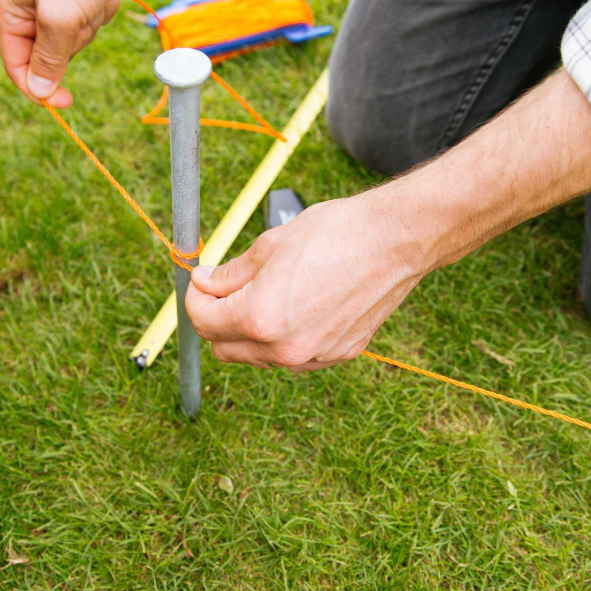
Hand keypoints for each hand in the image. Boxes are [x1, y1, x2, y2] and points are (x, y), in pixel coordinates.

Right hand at [0, 0, 153, 106]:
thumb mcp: (61, 16)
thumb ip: (49, 57)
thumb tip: (40, 92)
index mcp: (7, 8)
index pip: (17, 65)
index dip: (39, 87)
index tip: (66, 102)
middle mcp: (25, 6)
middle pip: (51, 54)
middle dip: (74, 41)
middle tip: (82, 15)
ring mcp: (53, 0)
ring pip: (75, 40)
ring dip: (91, 24)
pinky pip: (91, 22)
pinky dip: (102, 11)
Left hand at [186, 193, 427, 371]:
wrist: (395, 241)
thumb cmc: (335, 234)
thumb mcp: (270, 245)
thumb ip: (230, 273)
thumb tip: (204, 283)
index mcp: (259, 318)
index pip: (203, 321)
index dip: (195, 298)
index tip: (202, 281)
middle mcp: (284, 348)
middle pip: (225, 348)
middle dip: (217, 319)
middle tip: (225, 289)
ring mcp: (314, 356)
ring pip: (259, 355)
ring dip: (250, 331)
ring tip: (266, 292)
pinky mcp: (338, 355)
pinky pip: (294, 355)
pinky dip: (284, 336)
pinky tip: (298, 305)